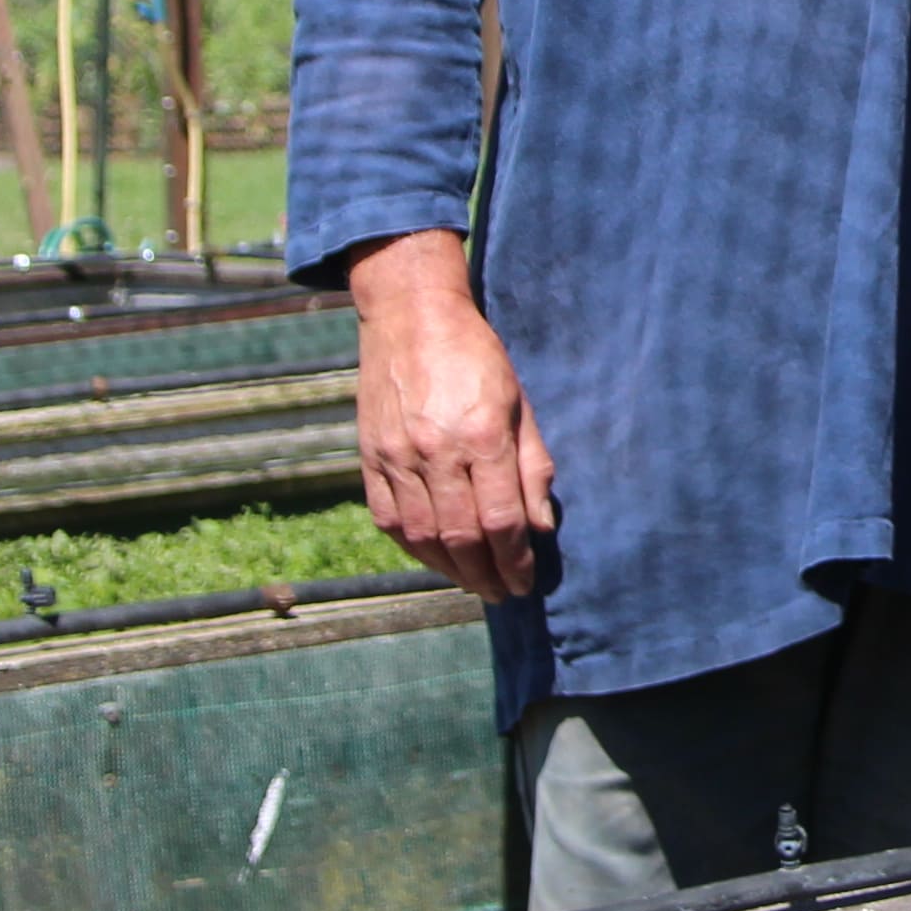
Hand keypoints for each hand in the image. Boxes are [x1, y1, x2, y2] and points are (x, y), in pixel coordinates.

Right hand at [343, 231, 557, 601]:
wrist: (410, 315)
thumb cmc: (476, 355)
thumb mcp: (519, 402)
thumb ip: (532, 466)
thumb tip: (541, 526)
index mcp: (482, 435)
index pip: (502, 521)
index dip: (516, 561)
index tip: (527, 581)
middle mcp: (436, 451)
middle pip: (462, 538)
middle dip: (487, 576)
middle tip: (504, 594)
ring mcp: (397, 457)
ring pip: (423, 537)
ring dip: (452, 571)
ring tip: (475, 585)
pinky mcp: (370, 458)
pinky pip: (390, 520)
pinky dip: (414, 548)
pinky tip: (435, 558)